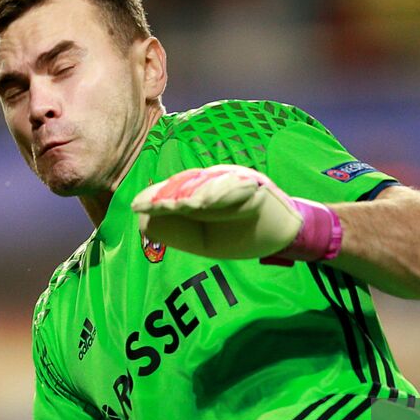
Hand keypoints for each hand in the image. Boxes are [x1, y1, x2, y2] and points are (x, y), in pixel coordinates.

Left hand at [130, 165, 341, 263]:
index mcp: (200, 192)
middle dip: (167, 194)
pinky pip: (236, 187)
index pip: (174, 192)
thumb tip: (144, 222)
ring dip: (190, 193)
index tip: (136, 206)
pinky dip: (221, 193)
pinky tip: (204, 202)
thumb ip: (176, 231)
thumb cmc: (241, 235)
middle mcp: (215, 181)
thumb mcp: (203, 240)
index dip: (156, 198)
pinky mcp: (255, 185)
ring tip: (174, 203)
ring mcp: (235, 180)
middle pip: (188, 184)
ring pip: (208, 184)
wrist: (284, 235)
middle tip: (148, 204)